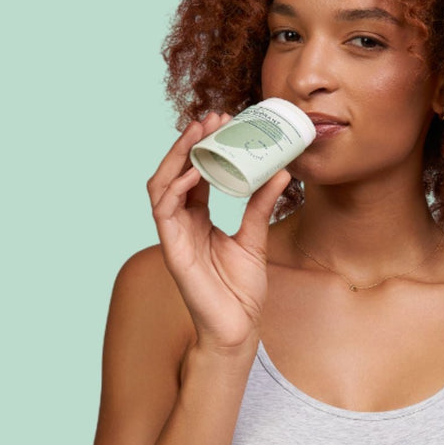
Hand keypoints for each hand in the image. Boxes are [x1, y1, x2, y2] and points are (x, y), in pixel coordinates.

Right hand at [146, 113, 292, 352]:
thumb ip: (261, 205)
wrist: (238, 327)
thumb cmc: (242, 289)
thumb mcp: (256, 238)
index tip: (222, 121)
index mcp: (198, 218)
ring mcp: (173, 235)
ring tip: (198, 132)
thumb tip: (282, 170)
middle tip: (211, 117)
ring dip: (177, 155)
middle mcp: (181, 223)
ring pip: (161, 184)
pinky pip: (164, 210)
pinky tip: (194, 170)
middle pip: (174, 172)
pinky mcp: (172, 249)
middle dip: (188, 142)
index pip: (194, 173)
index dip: (203, 146)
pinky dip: (176, 186)